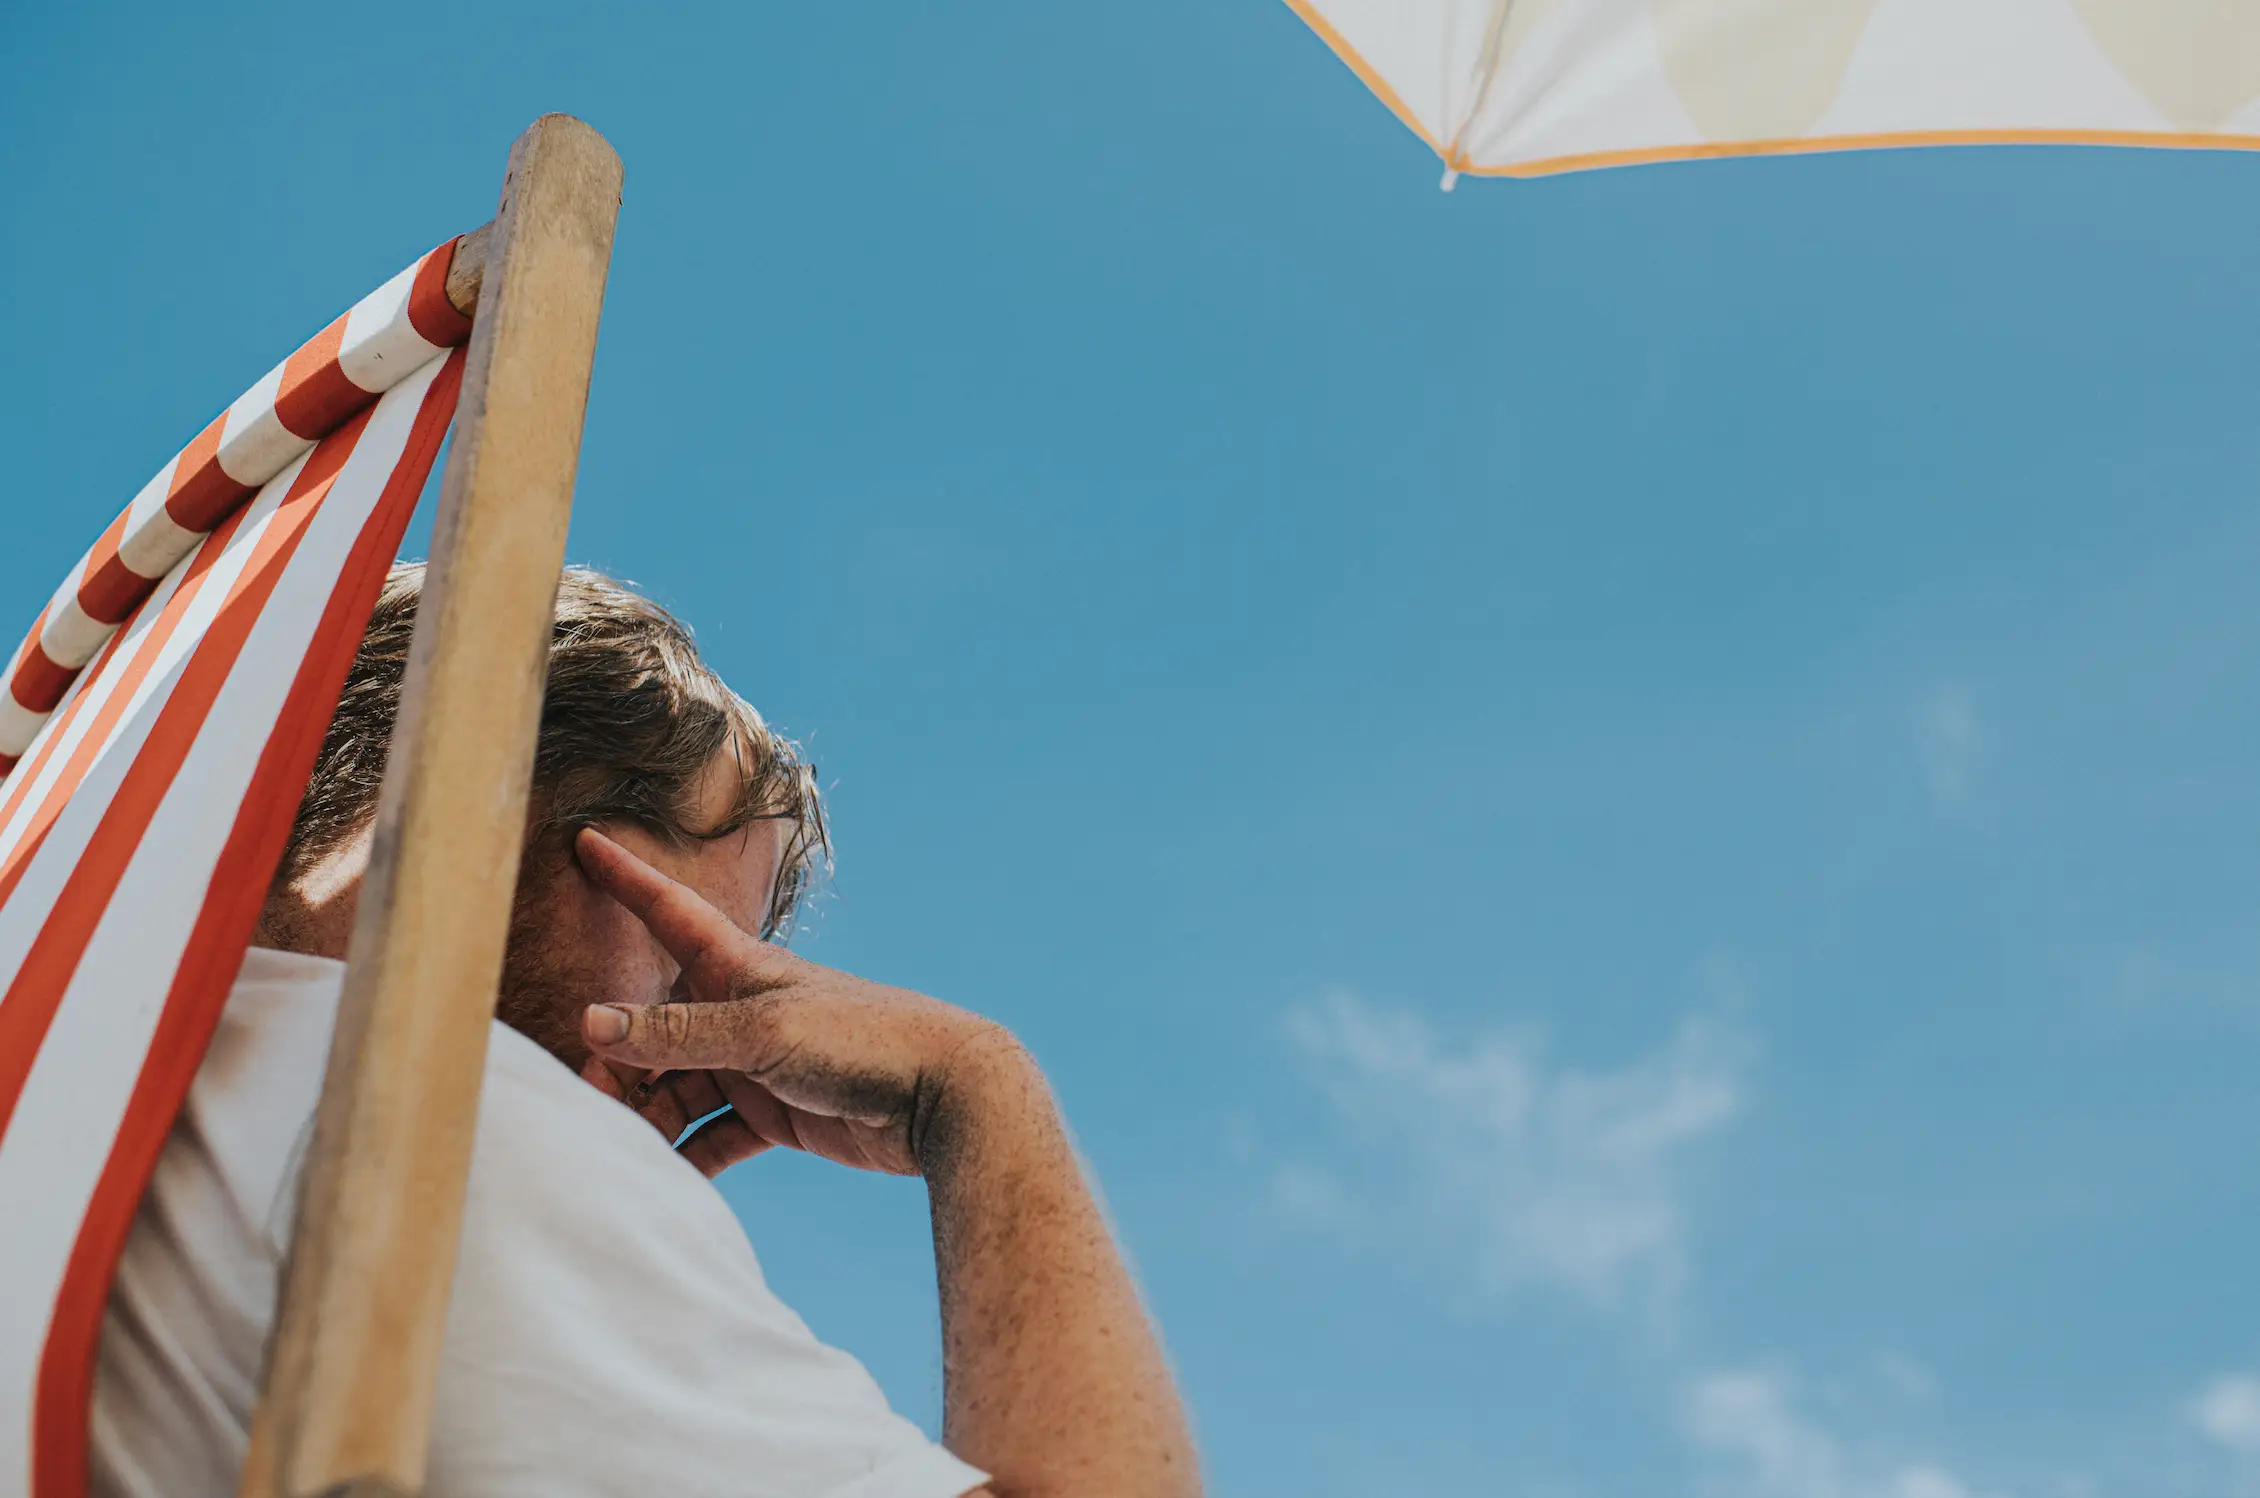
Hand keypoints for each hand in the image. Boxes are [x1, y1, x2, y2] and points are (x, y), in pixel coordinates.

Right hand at [572, 827, 1021, 1178]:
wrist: (943, 1096)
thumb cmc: (863, 1039)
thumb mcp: (763, 1031)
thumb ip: (679, 1035)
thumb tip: (590, 1024)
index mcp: (738, 968)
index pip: (668, 912)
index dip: (627, 878)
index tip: (586, 840)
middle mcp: (739, 1011)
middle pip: (653, 1028)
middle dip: (615, 1060)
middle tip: (586, 1103)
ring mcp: (755, 1064)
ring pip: (676, 1088)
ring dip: (645, 1116)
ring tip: (611, 1149)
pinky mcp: (775, 1114)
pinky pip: (712, 1136)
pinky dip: (686, 1156)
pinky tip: (658, 1180)